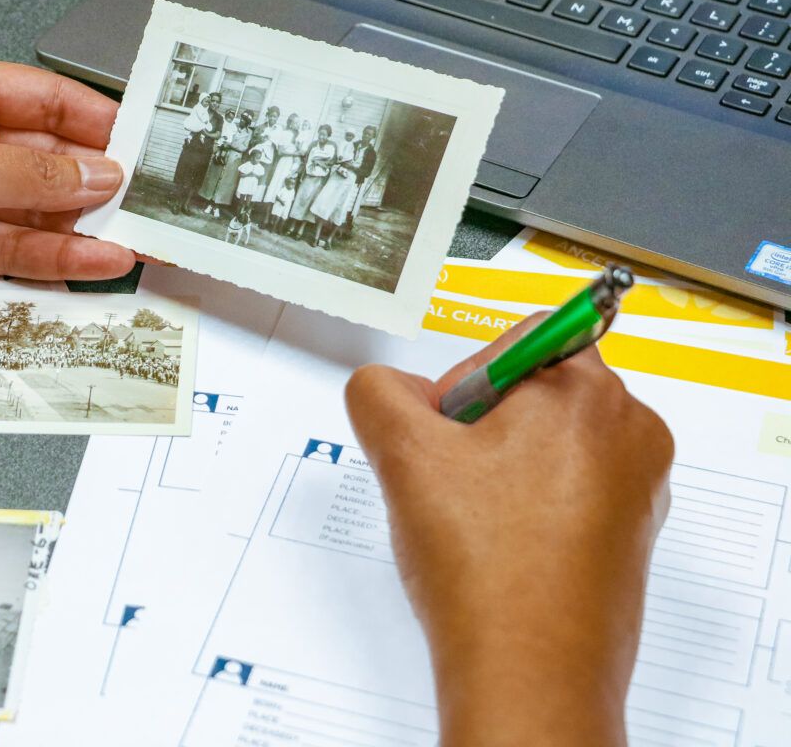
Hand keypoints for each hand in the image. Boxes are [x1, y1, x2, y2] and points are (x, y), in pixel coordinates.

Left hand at [0, 52, 134, 330]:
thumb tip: (92, 172)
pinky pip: (6, 249)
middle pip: (41, 161)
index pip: (42, 101)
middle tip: (145, 206)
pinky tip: (86, 262)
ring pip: (29, 212)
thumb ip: (27, 174)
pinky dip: (47, 259)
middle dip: (92, 185)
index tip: (142, 146)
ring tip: (129, 242)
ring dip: (78, 230)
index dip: (95, 124)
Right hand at [345, 316, 672, 746]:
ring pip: (546, 443)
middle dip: (479, 428)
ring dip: (499, 468)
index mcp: (587, 394)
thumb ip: (378, 392)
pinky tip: (497, 545)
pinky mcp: (630, 532)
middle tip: (453, 480)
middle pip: (532, 391)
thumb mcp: (403, 457)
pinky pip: (569, 488)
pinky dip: (528, 504)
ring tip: (474, 521)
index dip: (464, 381)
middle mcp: (630, 432)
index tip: (449, 429)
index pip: (514, 338)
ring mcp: (637, 487)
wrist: (530, 677)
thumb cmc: (488, 573)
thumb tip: (388, 388)